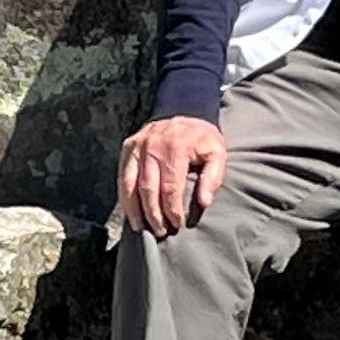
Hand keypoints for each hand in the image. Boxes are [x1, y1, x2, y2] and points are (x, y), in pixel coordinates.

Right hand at [120, 113, 228, 236]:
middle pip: (148, 189)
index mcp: (175, 148)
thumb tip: (203, 203)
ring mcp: (137, 146)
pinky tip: (130, 212)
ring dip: (134, 209)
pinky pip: (123, 176)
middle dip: (153, 214)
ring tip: (141, 227)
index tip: (177, 224)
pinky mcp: (128, 147)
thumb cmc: (201, 137)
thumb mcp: (217, 152)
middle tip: (160, 231)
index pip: (171, 187)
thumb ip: (212, 177)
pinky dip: (125, 196)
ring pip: (131, 185)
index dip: (172, 209)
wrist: (184, 109)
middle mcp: (152, 146)